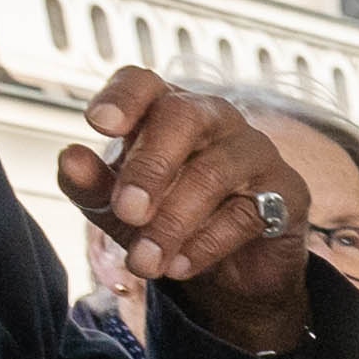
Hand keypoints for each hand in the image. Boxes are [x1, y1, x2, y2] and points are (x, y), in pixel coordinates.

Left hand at [52, 68, 318, 356]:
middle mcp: (214, 120)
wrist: (231, 276)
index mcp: (166, 112)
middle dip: (150, 167)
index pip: (144, 83)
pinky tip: (181, 268)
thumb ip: (92, 186)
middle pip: (183, 117)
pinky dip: (206, 244)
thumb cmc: (168, 222)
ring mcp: (255, 152)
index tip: (99, 125)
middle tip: (126, 211)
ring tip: (145, 263)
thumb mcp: (118, 210)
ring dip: (173, 222)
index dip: (122, 97)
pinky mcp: (288, 192)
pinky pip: (247, 212)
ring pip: (214, 171)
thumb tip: (70, 157)